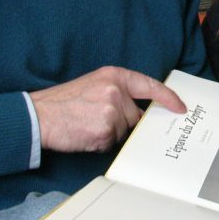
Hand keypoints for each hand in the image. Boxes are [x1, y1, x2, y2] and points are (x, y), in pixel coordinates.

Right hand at [29, 66, 186, 153]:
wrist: (39, 116)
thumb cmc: (63, 102)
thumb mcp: (93, 85)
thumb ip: (118, 93)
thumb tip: (139, 111)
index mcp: (114, 76)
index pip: (150, 86)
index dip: (168, 97)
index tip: (180, 108)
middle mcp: (115, 91)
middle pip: (135, 115)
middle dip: (121, 122)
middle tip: (95, 118)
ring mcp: (112, 111)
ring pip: (124, 131)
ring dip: (109, 133)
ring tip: (86, 124)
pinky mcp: (105, 130)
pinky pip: (111, 143)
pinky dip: (99, 143)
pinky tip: (84, 134)